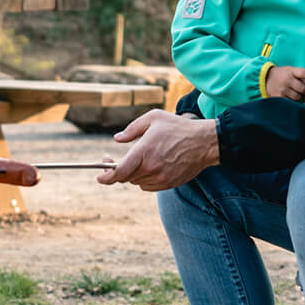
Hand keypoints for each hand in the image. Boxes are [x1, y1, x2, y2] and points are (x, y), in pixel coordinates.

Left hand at [96, 108, 219, 191]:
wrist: (204, 142)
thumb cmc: (178, 127)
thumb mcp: (153, 118)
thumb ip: (132, 129)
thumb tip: (117, 139)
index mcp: (144, 151)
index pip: (120, 172)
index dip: (106, 177)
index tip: (99, 176)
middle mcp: (151, 167)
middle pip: (126, 177)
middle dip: (118, 170)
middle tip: (113, 161)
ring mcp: (161, 178)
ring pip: (136, 182)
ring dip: (133, 174)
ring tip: (140, 159)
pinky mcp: (169, 184)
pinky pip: (148, 186)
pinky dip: (144, 179)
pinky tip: (150, 166)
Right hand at [265, 65, 304, 101]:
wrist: (264, 78)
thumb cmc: (282, 74)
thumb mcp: (290, 70)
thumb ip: (301, 76)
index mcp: (290, 71)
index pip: (304, 73)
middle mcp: (286, 80)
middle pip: (303, 89)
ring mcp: (282, 89)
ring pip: (298, 97)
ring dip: (299, 96)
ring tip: (296, 93)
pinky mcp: (278, 97)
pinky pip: (290, 102)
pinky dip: (292, 101)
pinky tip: (290, 97)